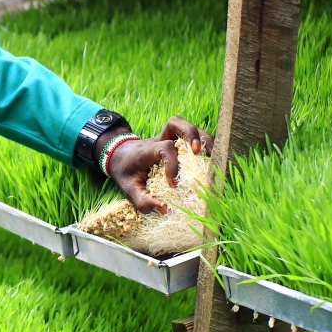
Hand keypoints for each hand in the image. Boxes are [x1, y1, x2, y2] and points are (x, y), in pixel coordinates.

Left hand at [100, 116, 214, 212]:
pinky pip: (192, 135)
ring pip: (186, 125)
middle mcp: (159, 139)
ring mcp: (168, 138)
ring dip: (202, 137)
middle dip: (190, 134)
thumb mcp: (128, 188)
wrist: (118, 155)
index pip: (163, 148)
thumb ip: (142, 200)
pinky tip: (211, 157)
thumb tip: (164, 208)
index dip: (172, 164)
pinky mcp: (176, 141)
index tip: (173, 183)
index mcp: (147, 150)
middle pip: (176, 123)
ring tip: (212, 155)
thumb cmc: (125, 171)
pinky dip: (204, 142)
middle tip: (197, 153)